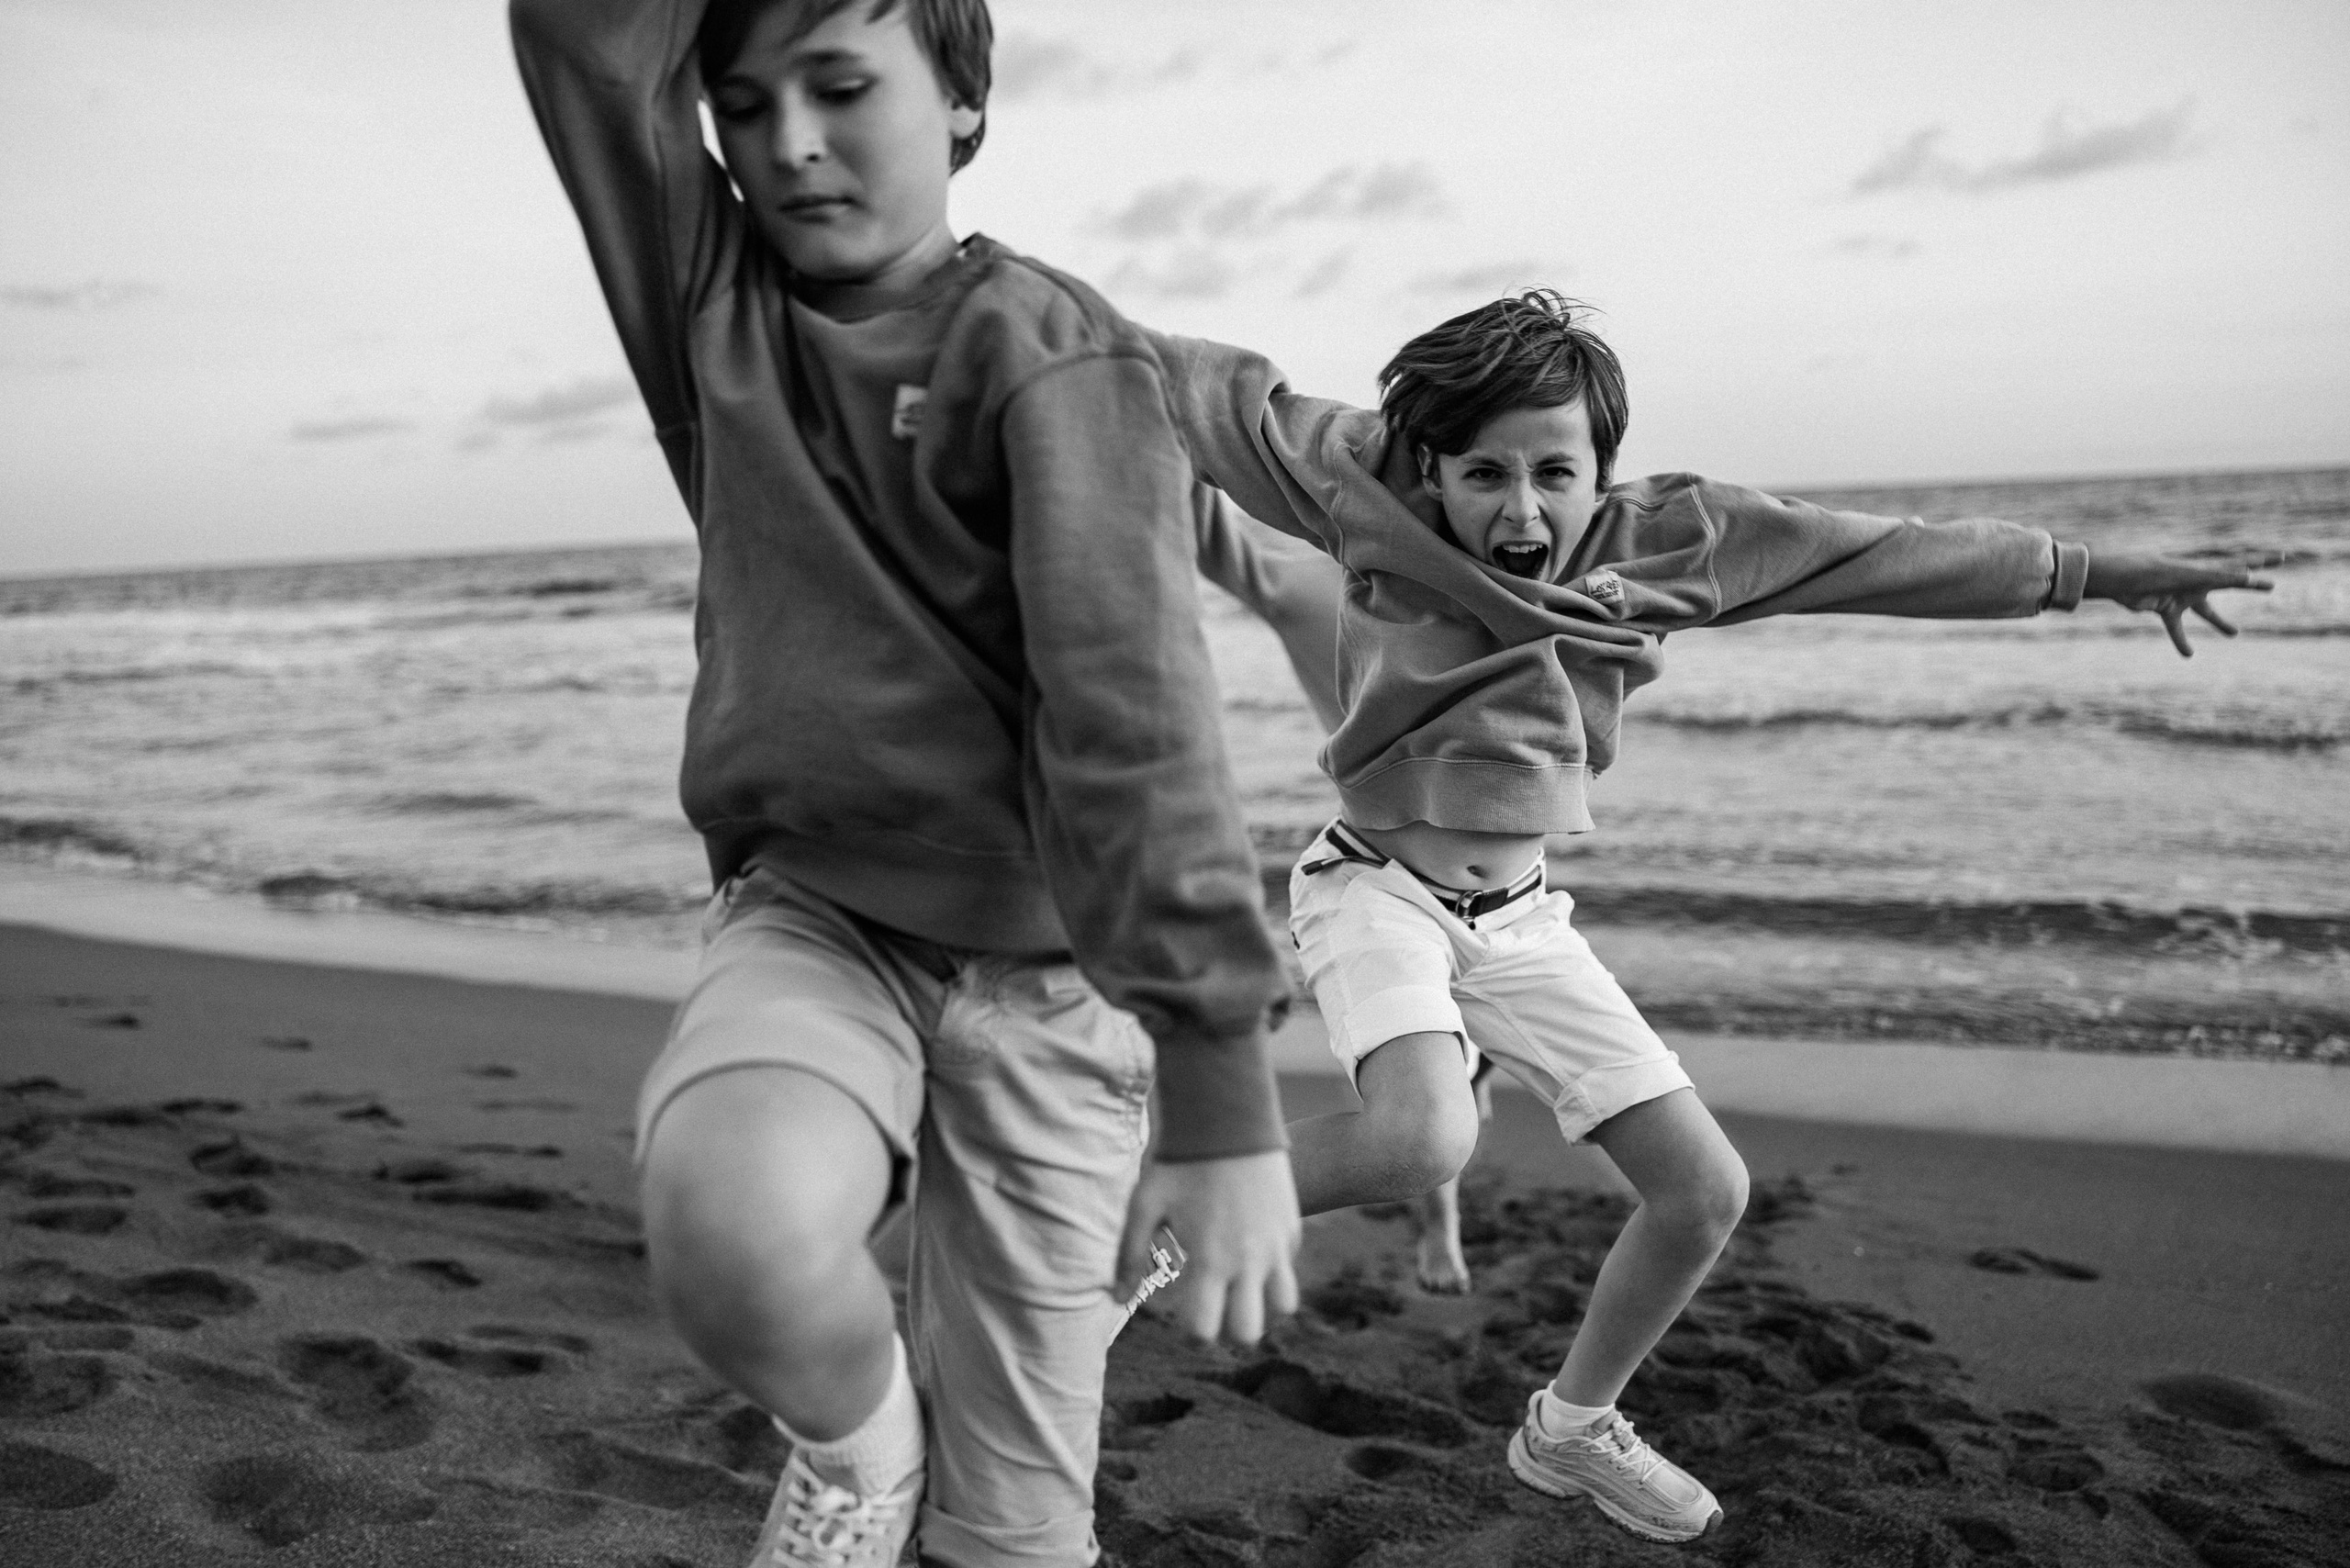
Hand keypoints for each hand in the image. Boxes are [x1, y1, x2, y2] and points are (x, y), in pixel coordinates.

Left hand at [1115, 1150, 1300, 1344]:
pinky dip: (1273, 1268)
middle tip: (1215, 1309)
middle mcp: (1248, 1261)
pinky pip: (1288, 1265)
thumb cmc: (1179, 1161)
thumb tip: (1116, 1298)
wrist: (1228, 1116)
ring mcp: (1276, 1245)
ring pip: (1284, 1306)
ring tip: (1241, 1288)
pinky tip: (1250, 1247)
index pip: (1205, 1330)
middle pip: (1250, 1332)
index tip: (1185, 1317)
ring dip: (1263, 1305)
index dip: (1192, 1333)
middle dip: (1230, 1330)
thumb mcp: (1144, 1204)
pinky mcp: (1291, 1227)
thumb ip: (1129, 1255)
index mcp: (1210, 1261)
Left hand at [2082, 549, 2272, 657]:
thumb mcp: (2190, 574)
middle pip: (2228, 583)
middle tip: (2271, 586)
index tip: (2283, 557)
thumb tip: (2249, 575)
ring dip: (2220, 622)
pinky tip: (2189, 655)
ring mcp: (2180, 594)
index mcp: (2206, 568)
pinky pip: (2176, 627)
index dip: (2262, 560)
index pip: (2240, 563)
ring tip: (2236, 633)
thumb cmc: (2153, 571)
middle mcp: (2196, 580)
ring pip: (2205, 611)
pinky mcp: (2163, 608)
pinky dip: (2182, 641)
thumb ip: (2220, 575)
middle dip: (2249, 585)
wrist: (2117, 579)